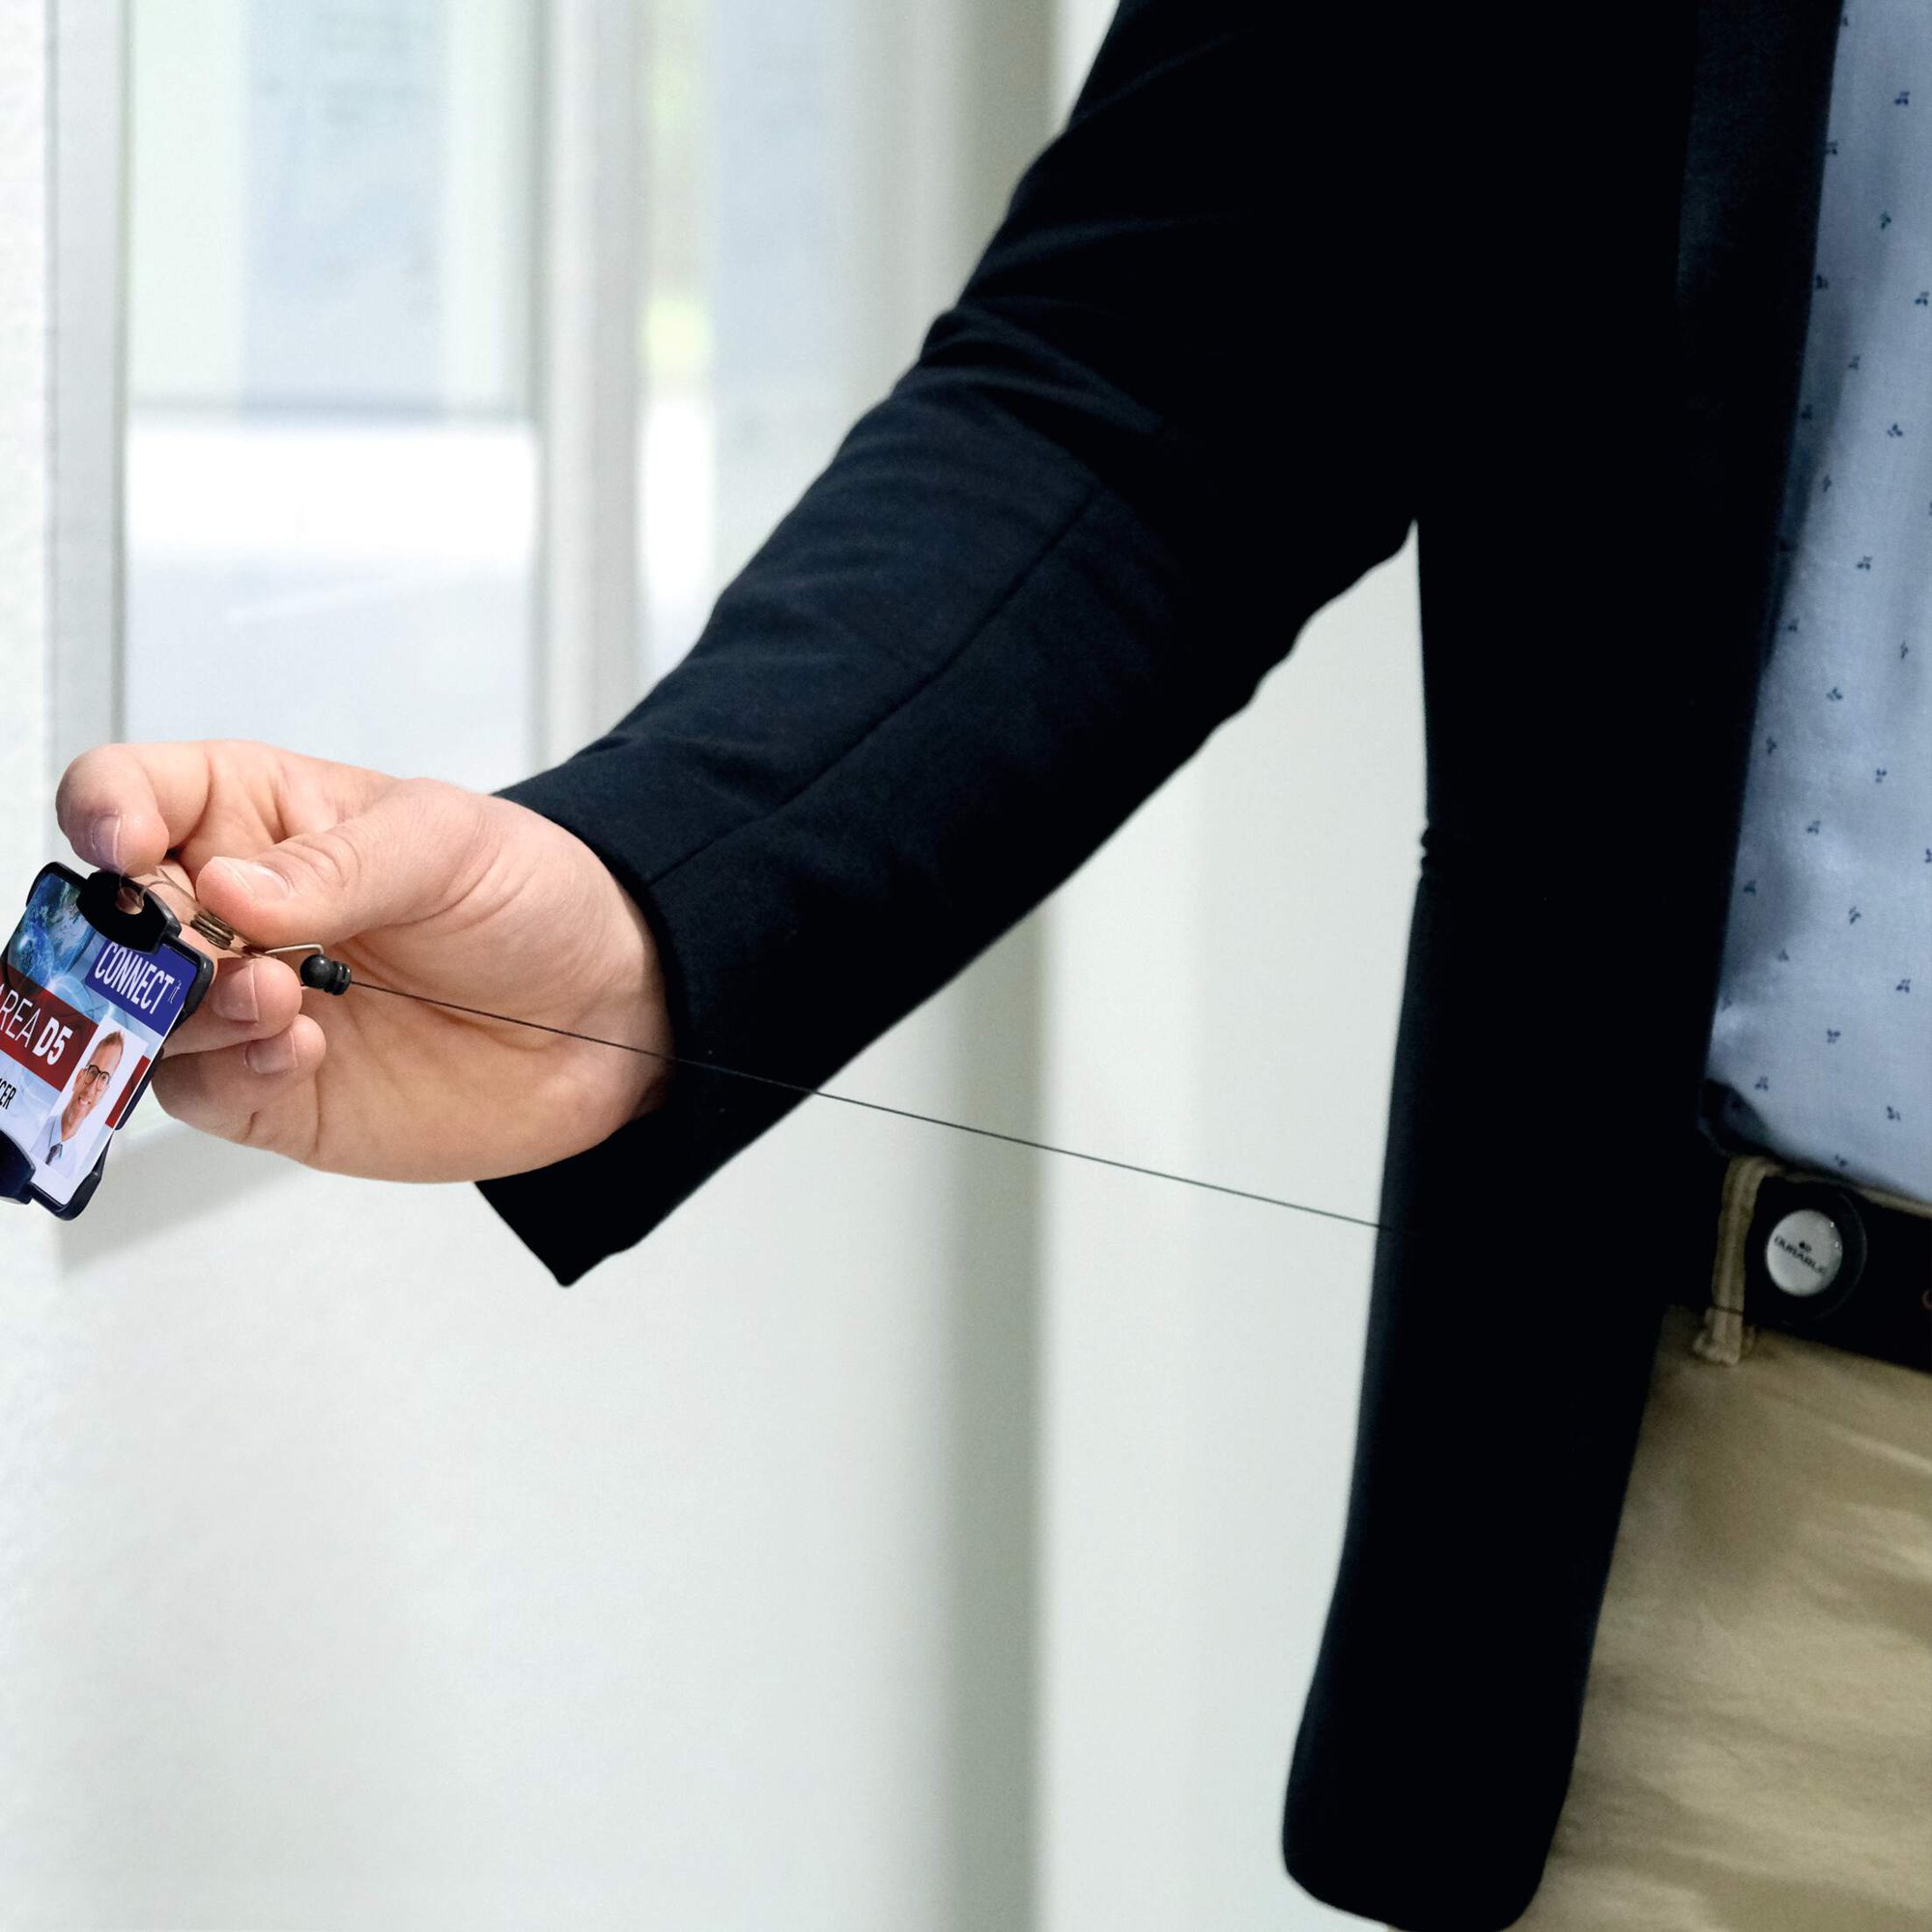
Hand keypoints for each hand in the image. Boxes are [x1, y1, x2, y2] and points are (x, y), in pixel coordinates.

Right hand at [55, 740, 671, 1181]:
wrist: (609, 1010)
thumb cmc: (534, 899)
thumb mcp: (449, 844)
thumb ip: (340, 865)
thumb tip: (227, 889)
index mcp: (259, 815)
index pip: (133, 796)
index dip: (108, 813)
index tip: (128, 845)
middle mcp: (233, 910)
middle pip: (112, 918)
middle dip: (132, 936)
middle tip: (197, 949)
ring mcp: (248, 1002)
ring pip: (138, 1013)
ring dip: (183, 1009)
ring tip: (276, 998)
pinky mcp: (275, 1089)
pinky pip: (203, 1089)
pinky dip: (232, 1070)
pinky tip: (299, 1048)